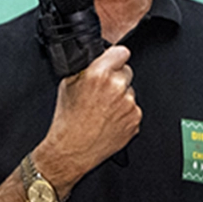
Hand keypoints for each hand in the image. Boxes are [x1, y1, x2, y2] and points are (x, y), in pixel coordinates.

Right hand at [36, 45, 140, 189]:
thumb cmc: (68, 120)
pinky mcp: (135, 119)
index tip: (114, 61)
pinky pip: (133, 109)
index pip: (121, 52)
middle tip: (103, 92)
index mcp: (99, 75)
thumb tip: (98, 59)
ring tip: (103, 110)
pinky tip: (109, 120)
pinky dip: (124, 113)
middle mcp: (116, 87)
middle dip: (117, 78)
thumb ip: (86, 68)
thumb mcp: (68, 84)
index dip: (116, 58)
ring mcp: (128, 104)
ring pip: (130, 92)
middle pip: (127, 71)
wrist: (72, 149)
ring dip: (121, 97)